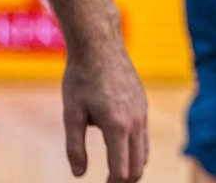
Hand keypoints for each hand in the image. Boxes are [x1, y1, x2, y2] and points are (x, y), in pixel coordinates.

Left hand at [61, 44, 148, 181]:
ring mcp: (143, 112)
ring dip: (131, 166)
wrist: (99, 45)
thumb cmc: (81, 78)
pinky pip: (144, 136)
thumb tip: (79, 174)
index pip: (122, 170)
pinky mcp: (143, 104)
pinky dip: (134, 149)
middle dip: (124, 181)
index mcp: (117, 126)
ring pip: (144, 152)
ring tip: (113, 173)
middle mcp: (136, 121)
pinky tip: (118, 148)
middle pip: (138, 166)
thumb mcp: (71, 114)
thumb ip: (75, 147)